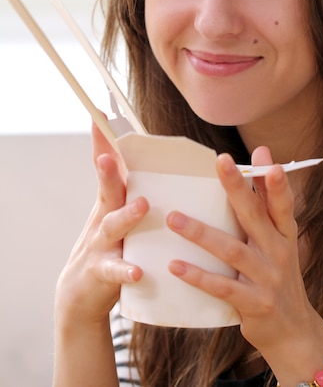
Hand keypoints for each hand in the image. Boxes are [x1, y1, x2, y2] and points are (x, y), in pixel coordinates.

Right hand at [55, 121, 148, 325]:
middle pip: (107, 190)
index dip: (102, 141)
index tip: (100, 114)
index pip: (106, 166)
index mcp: (112, 201)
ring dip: (127, 215)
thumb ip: (131, 190)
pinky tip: (137, 271)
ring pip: (113, 226)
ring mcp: (100, 244)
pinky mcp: (102, 272)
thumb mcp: (117, 214)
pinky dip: (125, 270)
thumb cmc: (109, 246)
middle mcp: (104, 217)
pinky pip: (115, 270)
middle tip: (108, 156)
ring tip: (142, 206)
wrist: (80, 293)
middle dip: (108, 171)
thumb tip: (156, 165)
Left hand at [166, 147, 314, 359]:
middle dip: (238, 187)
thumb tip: (261, 160)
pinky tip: (175, 265)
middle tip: (221, 161)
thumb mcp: (279, 244)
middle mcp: (279, 253)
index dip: (274, 180)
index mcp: (285, 235)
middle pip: (256, 216)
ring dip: (201, 233)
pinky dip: (198, 276)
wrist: (293, 333)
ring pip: (232, 251)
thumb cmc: (278, 278)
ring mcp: (267, 279)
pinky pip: (222, 288)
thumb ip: (268, 206)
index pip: (282, 203)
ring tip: (173, 218)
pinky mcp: (253, 304)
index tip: (263, 155)